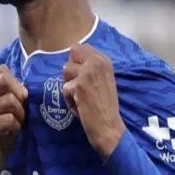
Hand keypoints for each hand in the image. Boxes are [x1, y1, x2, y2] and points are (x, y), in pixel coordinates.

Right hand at [0, 65, 26, 174]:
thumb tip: (36, 80)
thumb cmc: (7, 128)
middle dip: (19, 95)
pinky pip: (9, 119)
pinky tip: (13, 131)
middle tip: (21, 110)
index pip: (3, 71)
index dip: (17, 82)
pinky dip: (16, 125)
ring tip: (19, 122)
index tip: (21, 97)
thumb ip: (18, 92)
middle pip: (5, 80)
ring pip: (10, 100)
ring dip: (20, 112)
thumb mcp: (13, 106)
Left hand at [62, 44, 125, 158]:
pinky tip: (79, 107)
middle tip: (78, 85)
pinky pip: (65, 88)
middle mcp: (97, 63)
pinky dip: (69, 100)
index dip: (76, 61)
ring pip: (66, 70)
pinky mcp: (78, 85)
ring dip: (69, 85)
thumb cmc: (105, 106)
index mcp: (104, 60)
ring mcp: (88, 73)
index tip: (81, 76)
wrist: (109, 127)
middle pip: (72, 52)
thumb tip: (72, 60)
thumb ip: (92, 68)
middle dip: (71, 68)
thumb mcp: (104, 80)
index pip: (81, 47)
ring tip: (80, 98)